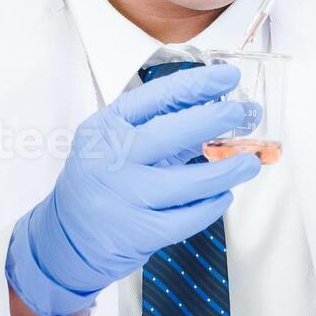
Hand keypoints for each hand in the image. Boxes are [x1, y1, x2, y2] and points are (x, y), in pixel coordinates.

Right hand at [5, 63, 261, 315]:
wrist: (66, 238)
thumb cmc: (103, 180)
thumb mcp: (117, 143)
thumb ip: (162, 126)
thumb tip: (221, 108)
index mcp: (106, 128)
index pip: (155, 97)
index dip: (196, 84)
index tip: (228, 76)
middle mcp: (111, 159)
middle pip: (170, 133)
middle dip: (214, 119)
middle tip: (244, 113)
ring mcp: (123, 198)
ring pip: (187, 183)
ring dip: (226, 171)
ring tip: (250, 163)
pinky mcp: (137, 233)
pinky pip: (187, 219)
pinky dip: (212, 206)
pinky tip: (224, 196)